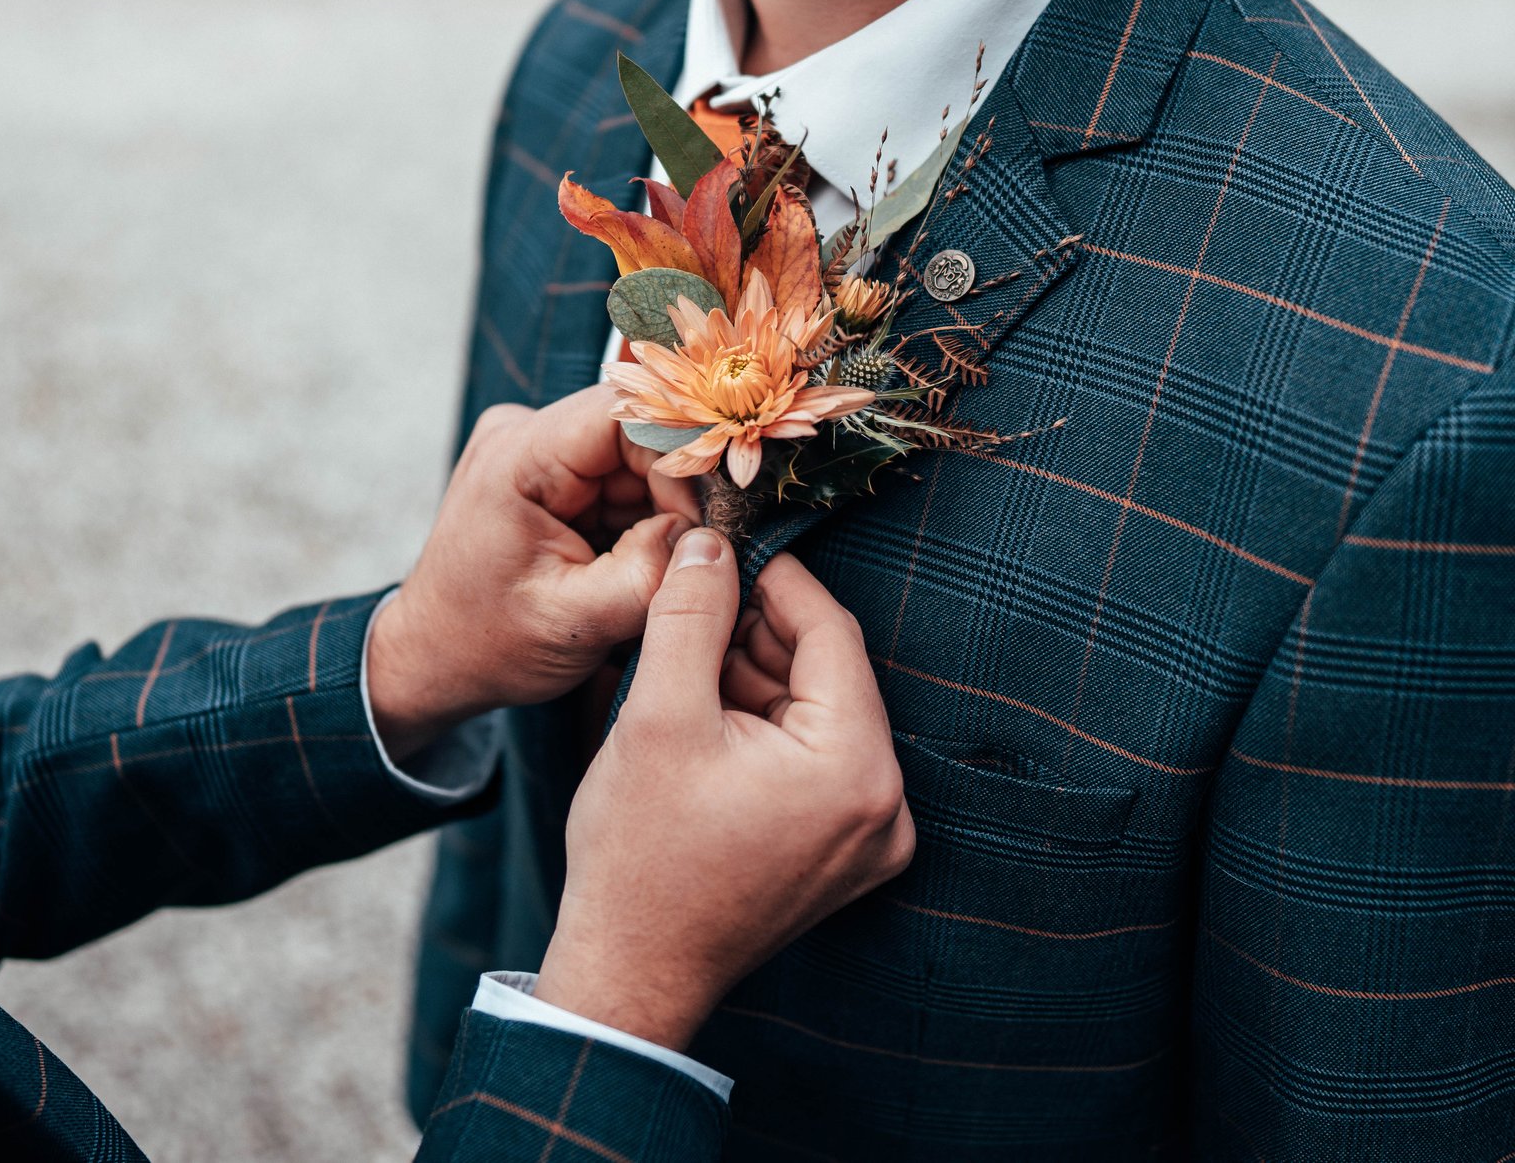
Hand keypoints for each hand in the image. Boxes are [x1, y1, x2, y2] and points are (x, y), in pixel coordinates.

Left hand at [367, 388, 697, 759]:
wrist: (433, 658)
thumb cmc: (489, 645)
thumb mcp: (577, 623)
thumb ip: (649, 575)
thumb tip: (710, 537)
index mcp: (517, 458)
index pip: (626, 413)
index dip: (681, 456)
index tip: (707, 520)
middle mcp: (522, 433)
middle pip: (636, 434)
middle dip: (674, 494)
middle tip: (692, 555)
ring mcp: (534, 448)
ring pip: (634, 459)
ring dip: (658, 511)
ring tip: (650, 569)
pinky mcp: (546, 470)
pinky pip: (617, 478)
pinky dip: (637, 518)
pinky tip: (630, 561)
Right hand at [533, 532, 914, 1050]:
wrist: (630, 972)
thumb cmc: (641, 856)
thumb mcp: (659, 714)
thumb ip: (692, 614)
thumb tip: (711, 543)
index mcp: (857, 769)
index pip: (832, 633)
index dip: (775, 580)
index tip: (726, 547)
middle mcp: (884, 807)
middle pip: (826, 674)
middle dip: (757, 633)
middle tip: (693, 600)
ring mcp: (868, 839)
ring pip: (816, 714)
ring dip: (755, 679)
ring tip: (685, 661)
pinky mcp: (841, 856)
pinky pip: (813, 761)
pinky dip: (764, 728)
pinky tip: (704, 714)